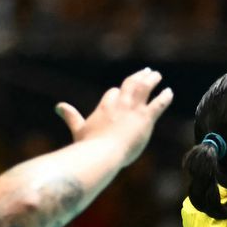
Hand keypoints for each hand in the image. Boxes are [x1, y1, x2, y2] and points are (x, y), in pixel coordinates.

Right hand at [56, 68, 172, 163]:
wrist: (102, 154)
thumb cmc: (89, 145)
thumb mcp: (78, 128)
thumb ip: (70, 116)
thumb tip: (58, 106)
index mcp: (105, 106)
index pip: (113, 93)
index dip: (118, 93)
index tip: (121, 92)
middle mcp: (120, 104)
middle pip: (130, 84)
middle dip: (138, 77)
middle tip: (146, 72)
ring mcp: (134, 110)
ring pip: (144, 88)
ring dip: (151, 80)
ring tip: (156, 75)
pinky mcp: (146, 118)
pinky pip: (158, 103)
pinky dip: (165, 96)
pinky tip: (169, 92)